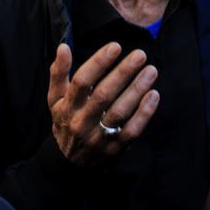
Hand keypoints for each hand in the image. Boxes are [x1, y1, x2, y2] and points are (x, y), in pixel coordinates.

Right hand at [46, 42, 157, 167]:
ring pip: (120, 112)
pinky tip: (154, 95)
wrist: (68, 162)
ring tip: (151, 71)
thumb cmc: (65, 121)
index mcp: (68, 106)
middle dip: (123, 73)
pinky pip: (132, 130)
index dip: (98, 63)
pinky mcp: (115, 148)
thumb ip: (58, 73)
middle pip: (104, 95)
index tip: (115, 46)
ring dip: (137, 90)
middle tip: (140, 55)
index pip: (82, 81)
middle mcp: (82, 122)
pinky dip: (144, 113)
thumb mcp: (55, 99)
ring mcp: (99, 136)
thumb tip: (63, 46)